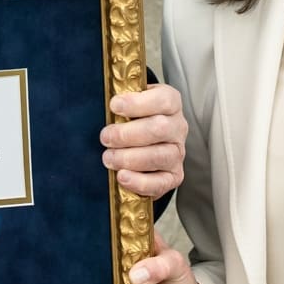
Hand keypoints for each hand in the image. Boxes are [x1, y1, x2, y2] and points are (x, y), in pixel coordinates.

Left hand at [101, 83, 186, 198]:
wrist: (142, 144)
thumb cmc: (132, 121)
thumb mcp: (130, 106)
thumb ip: (121, 104)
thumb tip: (106, 108)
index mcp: (170, 104)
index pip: (163, 100)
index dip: (137, 103)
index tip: (113, 105)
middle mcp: (177, 128)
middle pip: (159, 128)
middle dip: (127, 134)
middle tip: (105, 137)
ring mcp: (177, 153)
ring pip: (159, 156)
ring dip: (129, 158)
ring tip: (109, 158)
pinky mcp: (173, 176)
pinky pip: (160, 182)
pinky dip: (139, 181)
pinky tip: (122, 176)